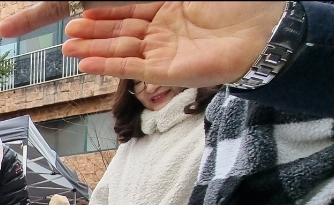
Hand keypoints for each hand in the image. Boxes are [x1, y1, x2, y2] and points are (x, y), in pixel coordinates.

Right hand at [0, 1, 283, 88]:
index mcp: (168, 4)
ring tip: (67, 48)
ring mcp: (166, 48)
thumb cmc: (236, 2)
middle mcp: (164, 26)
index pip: (123, 8)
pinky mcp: (170, 69)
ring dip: (93, 49)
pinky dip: (108, 65)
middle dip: (91, 31)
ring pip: (120, 49)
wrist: (269, 28)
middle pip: (118, 29)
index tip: (74, 11)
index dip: (98, 10)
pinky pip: (132, 66)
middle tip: (64, 33)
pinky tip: (87, 63)